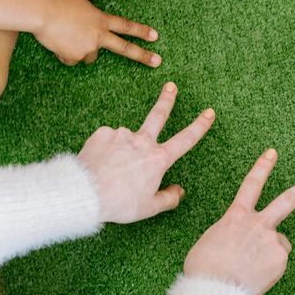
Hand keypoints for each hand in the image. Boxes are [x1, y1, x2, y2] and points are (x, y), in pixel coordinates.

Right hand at [36, 0, 161, 66]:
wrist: (41, 14)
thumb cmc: (58, 0)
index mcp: (101, 20)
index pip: (126, 26)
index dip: (141, 31)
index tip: (155, 37)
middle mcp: (98, 36)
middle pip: (124, 48)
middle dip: (143, 55)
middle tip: (157, 62)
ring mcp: (87, 48)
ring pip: (90, 55)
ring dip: (83, 49)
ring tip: (68, 35)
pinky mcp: (73, 57)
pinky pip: (72, 59)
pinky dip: (67, 54)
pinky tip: (58, 42)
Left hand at [76, 82, 214, 222]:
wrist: (86, 193)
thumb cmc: (119, 203)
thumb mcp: (149, 208)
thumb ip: (168, 198)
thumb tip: (179, 191)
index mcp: (158, 159)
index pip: (185, 139)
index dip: (200, 126)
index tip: (209, 113)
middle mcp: (142, 141)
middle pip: (158, 115)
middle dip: (167, 99)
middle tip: (171, 86)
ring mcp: (122, 134)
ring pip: (126, 140)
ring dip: (123, 149)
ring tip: (111, 170)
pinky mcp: (102, 133)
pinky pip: (108, 140)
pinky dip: (106, 150)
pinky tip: (100, 163)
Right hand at [183, 149, 294, 294]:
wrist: (214, 288)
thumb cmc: (204, 268)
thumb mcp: (211, 241)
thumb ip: (232, 235)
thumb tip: (243, 243)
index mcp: (236, 216)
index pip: (251, 184)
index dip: (262, 167)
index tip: (272, 153)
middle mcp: (258, 224)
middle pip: (288, 200)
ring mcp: (272, 240)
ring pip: (279, 244)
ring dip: (269, 253)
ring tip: (250, 268)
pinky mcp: (280, 259)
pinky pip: (277, 263)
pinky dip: (268, 270)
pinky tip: (255, 276)